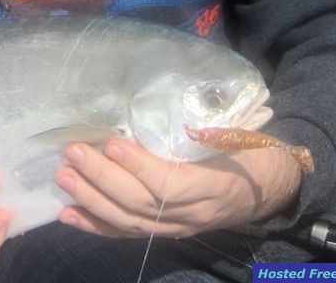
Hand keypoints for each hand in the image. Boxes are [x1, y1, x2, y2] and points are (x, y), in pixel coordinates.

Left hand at [54, 139, 301, 238]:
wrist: (271, 185)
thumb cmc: (250, 149)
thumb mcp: (237, 133)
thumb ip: (204, 125)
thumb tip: (160, 101)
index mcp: (217, 184)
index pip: (172, 185)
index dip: (140, 168)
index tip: (113, 144)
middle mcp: (196, 213)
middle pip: (143, 204)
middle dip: (103, 179)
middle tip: (74, 153)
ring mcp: (179, 227)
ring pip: (130, 222)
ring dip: (92, 200)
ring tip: (64, 177)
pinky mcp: (166, 233)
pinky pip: (127, 234)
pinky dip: (96, 225)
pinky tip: (68, 214)